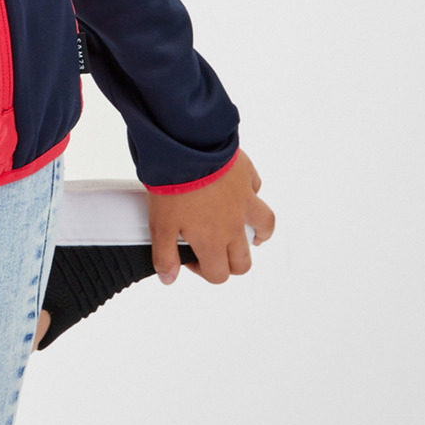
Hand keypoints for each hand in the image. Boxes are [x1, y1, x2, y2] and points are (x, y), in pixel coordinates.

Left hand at [149, 147, 273, 286]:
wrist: (186, 146)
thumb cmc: (173, 185)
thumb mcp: (160, 224)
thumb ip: (164, 255)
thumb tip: (169, 279)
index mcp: (213, 240)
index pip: (219, 274)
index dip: (204, 272)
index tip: (189, 257)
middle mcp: (234, 224)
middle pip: (244, 261)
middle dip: (231, 263)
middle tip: (215, 251)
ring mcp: (244, 199)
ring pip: (264, 226)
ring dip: (258, 234)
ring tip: (247, 233)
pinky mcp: (246, 175)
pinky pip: (256, 188)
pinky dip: (251, 193)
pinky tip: (239, 190)